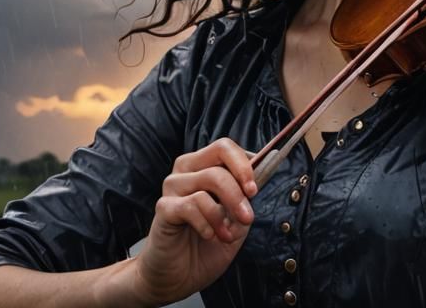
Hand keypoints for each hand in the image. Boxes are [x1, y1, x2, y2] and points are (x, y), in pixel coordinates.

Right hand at [129, 137, 257, 305]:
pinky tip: (209, 236)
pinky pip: (192, 204)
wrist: (177, 277)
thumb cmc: (206, 246)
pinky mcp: (164, 208)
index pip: (226, 147)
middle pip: (220, 152)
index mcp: (204, 167)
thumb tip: (261, 175)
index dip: (245, 164)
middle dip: (241, 184)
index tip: (255, 190)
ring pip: (210, 179)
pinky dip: (207, 222)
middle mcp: (186, 171)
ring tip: (227, 236)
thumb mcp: (236, 220)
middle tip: (247, 216)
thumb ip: (246, 197)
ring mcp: (172, 187)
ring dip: (225, 212)